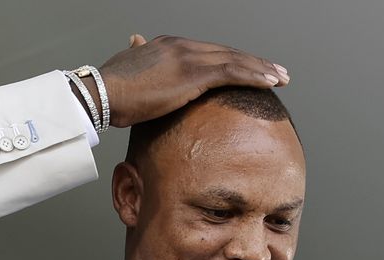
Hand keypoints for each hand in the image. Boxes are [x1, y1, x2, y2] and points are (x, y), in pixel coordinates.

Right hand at [95, 34, 289, 127]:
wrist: (101, 93)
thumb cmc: (110, 90)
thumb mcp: (127, 66)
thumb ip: (138, 55)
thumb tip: (136, 42)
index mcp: (170, 47)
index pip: (210, 53)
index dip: (234, 61)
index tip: (251, 69)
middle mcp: (183, 46)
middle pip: (228, 53)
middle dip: (255, 63)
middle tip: (277, 72)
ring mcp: (189, 57)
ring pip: (236, 60)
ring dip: (263, 69)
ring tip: (282, 78)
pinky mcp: (193, 73)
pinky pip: (233, 72)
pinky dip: (255, 76)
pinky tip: (272, 82)